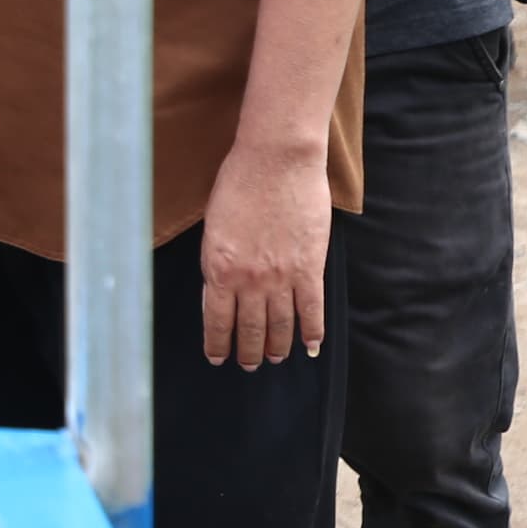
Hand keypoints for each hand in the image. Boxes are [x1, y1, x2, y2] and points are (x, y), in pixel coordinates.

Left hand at [197, 143, 330, 368]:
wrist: (276, 162)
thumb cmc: (238, 182)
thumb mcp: (213, 226)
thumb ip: (217, 260)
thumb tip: (218, 287)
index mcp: (218, 268)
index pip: (216, 320)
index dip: (217, 343)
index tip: (218, 358)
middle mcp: (248, 280)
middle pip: (249, 329)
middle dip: (248, 352)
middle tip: (248, 365)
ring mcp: (282, 277)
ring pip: (280, 325)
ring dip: (277, 346)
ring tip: (274, 358)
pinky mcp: (310, 269)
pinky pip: (313, 311)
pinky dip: (313, 332)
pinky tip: (311, 346)